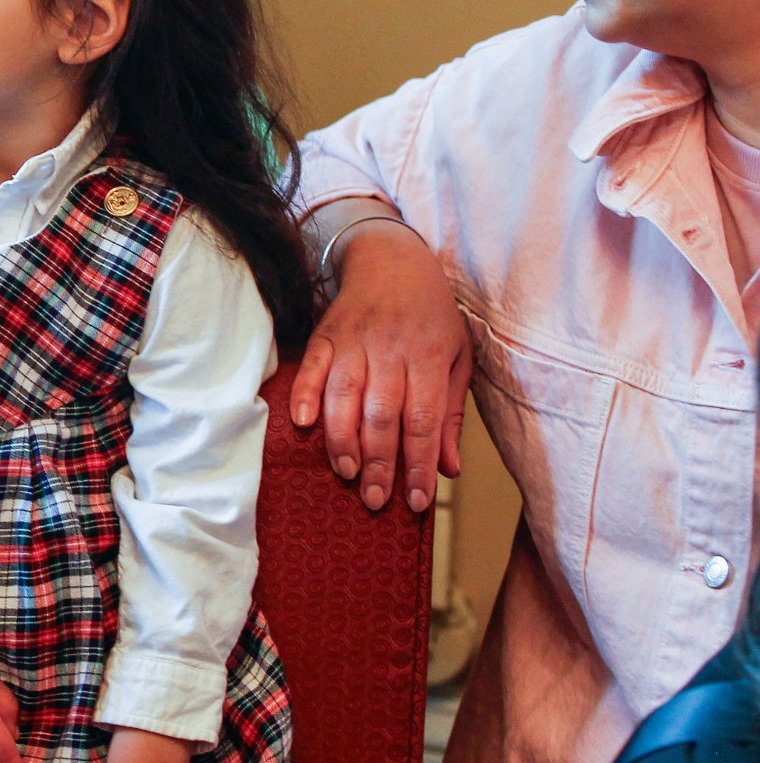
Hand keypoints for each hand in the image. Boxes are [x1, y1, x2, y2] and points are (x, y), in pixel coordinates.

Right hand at [290, 207, 471, 512]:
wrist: (393, 260)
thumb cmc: (432, 316)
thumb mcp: (458, 358)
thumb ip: (451, 414)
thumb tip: (449, 469)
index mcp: (431, 357)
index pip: (424, 420)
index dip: (418, 464)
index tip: (415, 502)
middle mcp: (391, 349)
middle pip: (382, 414)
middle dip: (380, 462)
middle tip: (375, 500)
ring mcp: (355, 340)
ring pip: (345, 395)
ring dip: (343, 438)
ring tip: (346, 472)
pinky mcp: (326, 334)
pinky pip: (311, 367)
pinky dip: (304, 394)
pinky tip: (303, 424)